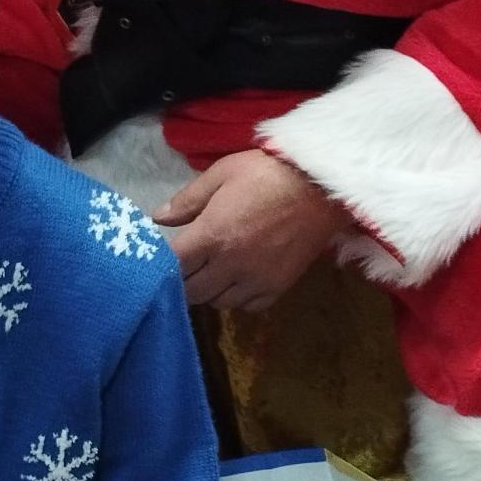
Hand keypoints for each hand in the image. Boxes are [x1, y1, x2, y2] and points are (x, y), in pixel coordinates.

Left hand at [154, 148, 348, 312]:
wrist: (322, 187)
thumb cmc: (268, 173)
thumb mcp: (222, 173)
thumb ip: (188, 199)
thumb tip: (158, 217)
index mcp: (211, 235)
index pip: (174, 265)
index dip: (164, 263)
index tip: (167, 255)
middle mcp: (230, 265)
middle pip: (192, 292)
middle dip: (184, 280)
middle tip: (188, 265)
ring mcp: (255, 280)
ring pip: (218, 302)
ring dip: (210, 290)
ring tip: (213, 271)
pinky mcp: (277, 287)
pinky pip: (247, 306)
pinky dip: (238, 297)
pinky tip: (239, 279)